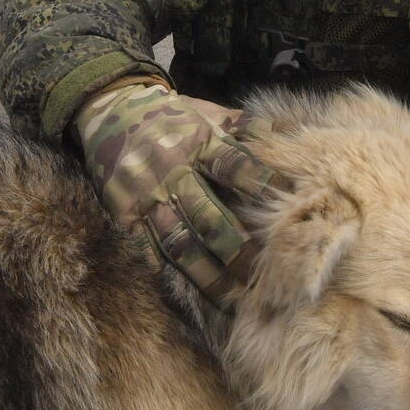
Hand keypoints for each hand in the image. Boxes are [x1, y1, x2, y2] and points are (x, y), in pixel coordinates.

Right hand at [74, 81, 280, 306]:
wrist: (111, 109)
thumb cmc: (173, 115)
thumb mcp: (210, 112)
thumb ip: (250, 127)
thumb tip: (298, 134)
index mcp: (200, 143)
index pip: (237, 168)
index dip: (265, 189)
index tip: (294, 213)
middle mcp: (174, 172)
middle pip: (210, 218)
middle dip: (239, 251)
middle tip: (266, 279)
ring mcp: (147, 197)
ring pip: (181, 243)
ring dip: (208, 275)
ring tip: (234, 301)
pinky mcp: (125, 215)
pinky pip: (147, 251)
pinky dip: (168, 275)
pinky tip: (191, 297)